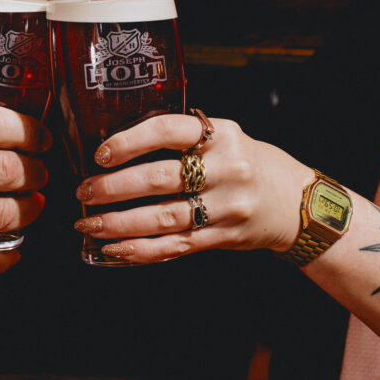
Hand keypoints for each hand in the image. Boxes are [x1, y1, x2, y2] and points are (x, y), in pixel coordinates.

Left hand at [74, 113, 311, 263]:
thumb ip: (181, 138)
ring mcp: (227, 206)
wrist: (295, 201)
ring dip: (119, 223)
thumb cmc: (245, 162)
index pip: (167, 130)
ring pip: (162, 217)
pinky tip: (115, 249)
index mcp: (221, 134)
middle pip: (158, 178)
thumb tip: (116, 146)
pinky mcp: (224, 237)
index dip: (129, 141)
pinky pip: (176, 245)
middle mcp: (226, 168)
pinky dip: (141, 249)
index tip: (100, 154)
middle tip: (83, 192)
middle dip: (113, 187)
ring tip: (89, 224)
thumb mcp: (223, 136)